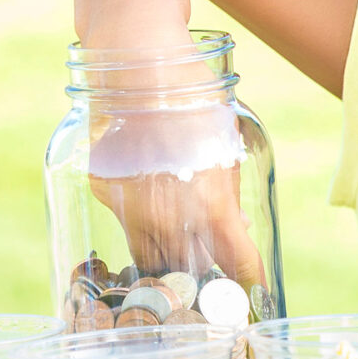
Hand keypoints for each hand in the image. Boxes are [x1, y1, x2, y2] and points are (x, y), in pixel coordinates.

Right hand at [85, 99, 267, 291]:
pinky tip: (149, 202)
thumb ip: (229, 195)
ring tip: (180, 254)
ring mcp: (129, 209)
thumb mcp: (227, 146)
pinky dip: (139, 222)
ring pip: (148, 258)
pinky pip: (123, 221)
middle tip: (211, 276)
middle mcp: (167, 219)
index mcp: (210, 208)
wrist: (138, 63)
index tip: (255, 295)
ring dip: (166, 261)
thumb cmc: (195, 99)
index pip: (238, 263)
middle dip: (202, 277)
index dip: (250, 283)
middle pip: (188, 272)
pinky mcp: (103, 193)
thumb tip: (234, 226)